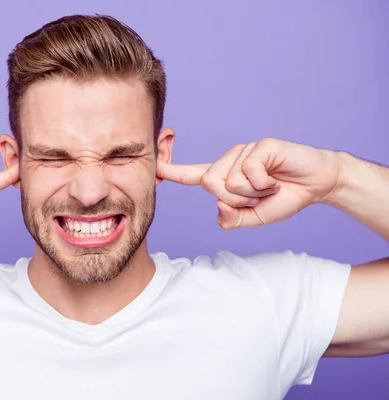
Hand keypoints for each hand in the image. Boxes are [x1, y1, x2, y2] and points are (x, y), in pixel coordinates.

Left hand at [157, 138, 340, 228]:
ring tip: (270, 185)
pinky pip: (249, 172)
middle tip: (258, 196)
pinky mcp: (260, 145)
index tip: (153, 166)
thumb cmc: (283, 198)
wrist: (316, 185)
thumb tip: (218, 208)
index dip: (171, 171)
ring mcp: (244, 151)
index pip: (191, 175)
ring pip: (229, 181)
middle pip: (210, 184)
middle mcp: (229, 161)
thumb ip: (233, 219)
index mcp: (224, 176)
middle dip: (235, 200)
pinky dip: (264, 184)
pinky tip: (277, 178)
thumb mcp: (254, 218)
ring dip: (253, 193)